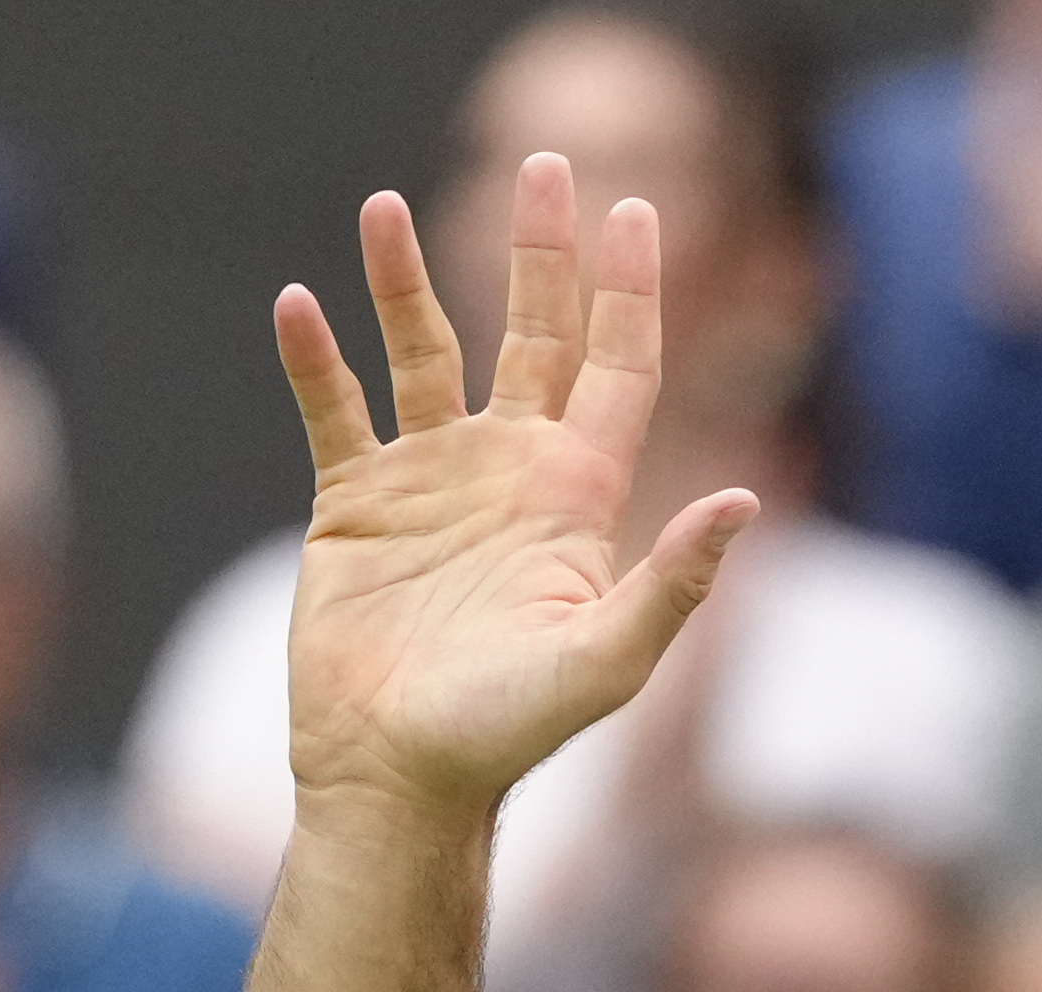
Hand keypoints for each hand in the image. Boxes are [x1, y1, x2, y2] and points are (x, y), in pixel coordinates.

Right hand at [265, 166, 755, 825]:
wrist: (398, 778)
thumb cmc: (507, 734)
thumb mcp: (604, 661)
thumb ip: (673, 583)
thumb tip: (743, 500)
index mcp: (573, 498)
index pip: (616, 369)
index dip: (630, 292)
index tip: (635, 210)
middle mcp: (505, 473)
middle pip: (532, 335)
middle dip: (539, 252)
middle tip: (543, 163)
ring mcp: (428, 482)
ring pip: (420, 353)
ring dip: (401, 281)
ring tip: (380, 207)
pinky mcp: (352, 507)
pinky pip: (332, 412)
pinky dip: (314, 359)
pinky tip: (299, 303)